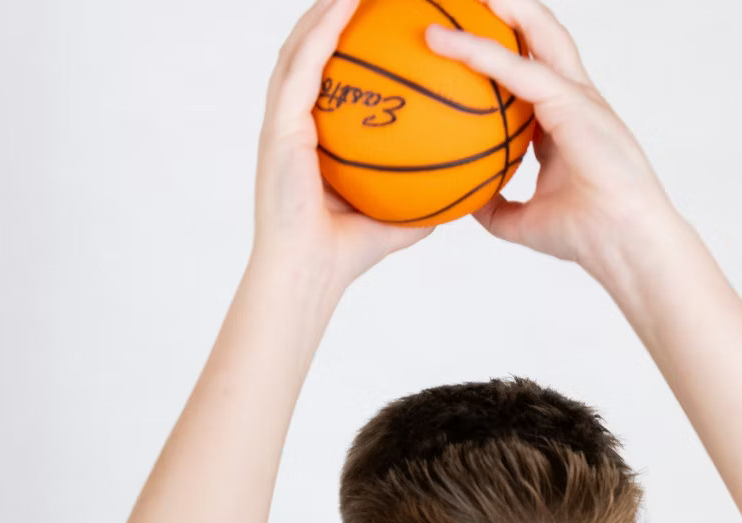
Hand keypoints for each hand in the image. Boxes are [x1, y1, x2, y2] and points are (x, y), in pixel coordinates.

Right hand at [253, 0, 434, 291]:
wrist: (310, 276)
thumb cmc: (346, 255)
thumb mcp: (398, 222)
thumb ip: (424, 202)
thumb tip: (463, 195)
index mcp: (313, 140)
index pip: (332, 80)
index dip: (350, 45)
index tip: (382, 23)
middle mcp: (292, 123)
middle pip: (312, 50)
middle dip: (336, 12)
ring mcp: (281, 122)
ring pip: (301, 46)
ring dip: (327, 7)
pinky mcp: (278, 126)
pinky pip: (302, 66)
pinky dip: (323, 30)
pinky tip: (347, 1)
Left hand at [425, 0, 673, 274]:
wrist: (623, 244)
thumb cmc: (584, 236)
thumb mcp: (523, 222)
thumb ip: (495, 206)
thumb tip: (464, 202)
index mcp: (565, 123)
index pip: (532, 74)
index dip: (504, 54)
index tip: (466, 45)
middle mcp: (575, 101)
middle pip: (543, 39)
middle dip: (513, 13)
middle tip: (473, 0)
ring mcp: (579, 98)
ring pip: (540, 35)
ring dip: (506, 9)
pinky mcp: (575, 103)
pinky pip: (522, 71)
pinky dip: (485, 54)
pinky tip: (452, 44)